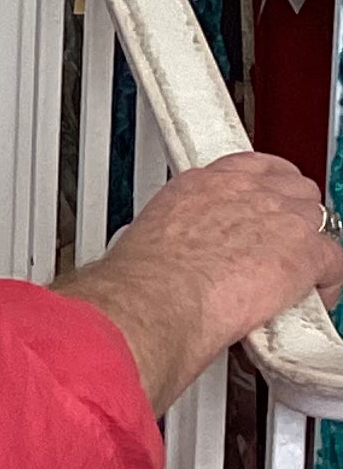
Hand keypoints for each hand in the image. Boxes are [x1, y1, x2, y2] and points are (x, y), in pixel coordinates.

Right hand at [58, 151, 342, 411]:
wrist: (157, 300)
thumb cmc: (144, 281)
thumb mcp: (153, 236)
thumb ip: (180, 234)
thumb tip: (174, 256)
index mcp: (204, 183)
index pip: (251, 168)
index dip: (263, 189)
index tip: (260, 206)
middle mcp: (246, 192)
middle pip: (293, 189)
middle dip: (291, 216)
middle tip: (278, 247)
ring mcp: (281, 220)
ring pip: (318, 221)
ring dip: (309, 247)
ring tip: (292, 276)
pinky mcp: (304, 255)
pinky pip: (335, 263)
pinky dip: (326, 283)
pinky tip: (309, 298)